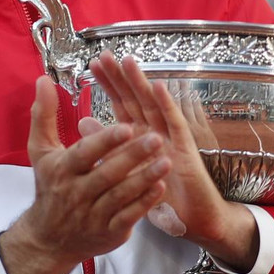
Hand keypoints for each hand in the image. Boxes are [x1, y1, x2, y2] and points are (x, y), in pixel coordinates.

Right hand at [0, 76, 171, 273]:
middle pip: (107, 174)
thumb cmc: (50, 187)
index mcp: (62, 170)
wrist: (48, 239)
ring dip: (145, 178)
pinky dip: (145, 203)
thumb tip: (44, 80)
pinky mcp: (109, 232)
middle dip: (133, 156)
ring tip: (167, 161)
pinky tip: (161, 187)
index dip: (105, 141)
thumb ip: (44, 115)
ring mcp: (94, 215)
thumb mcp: (40, 151)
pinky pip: (129, 216)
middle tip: (157, 138)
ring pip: (122, 196)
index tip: (126, 126)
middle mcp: (77, 193)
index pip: (85, 153)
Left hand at [88, 52, 257, 271]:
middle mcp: (154, 132)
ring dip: (141, 84)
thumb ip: (106, 145)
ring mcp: (171, 138)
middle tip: (105, 56)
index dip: (109, 85)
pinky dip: (168, 106)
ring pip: (154, 106)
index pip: (121, 105)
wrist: (191, 218)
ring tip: (128, 62)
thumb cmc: (161, 193)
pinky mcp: (185, 150)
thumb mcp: (125, 169)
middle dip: (121, 78)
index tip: (93, 65)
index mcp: (139, 136)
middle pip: (135, 100)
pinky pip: (176, 125)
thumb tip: (82, 121)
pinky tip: (159, 87)